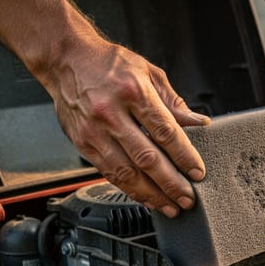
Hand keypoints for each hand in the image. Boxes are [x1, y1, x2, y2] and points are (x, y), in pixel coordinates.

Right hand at [42, 39, 209, 216]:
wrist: (66, 59)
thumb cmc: (109, 63)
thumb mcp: (149, 73)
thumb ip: (174, 103)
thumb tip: (199, 123)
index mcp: (133, 92)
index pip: (165, 132)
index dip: (184, 156)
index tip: (198, 173)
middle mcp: (111, 113)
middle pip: (147, 158)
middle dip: (171, 183)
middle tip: (187, 198)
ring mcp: (94, 130)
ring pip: (126, 173)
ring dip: (151, 194)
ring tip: (170, 206)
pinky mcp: (81, 142)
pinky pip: (109, 173)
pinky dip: (129, 189)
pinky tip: (145, 197)